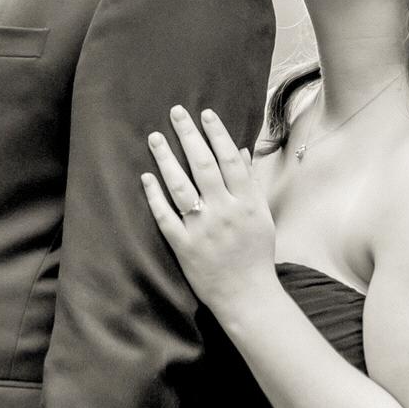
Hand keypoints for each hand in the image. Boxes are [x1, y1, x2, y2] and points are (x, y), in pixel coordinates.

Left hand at [141, 105, 277, 316]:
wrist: (247, 295)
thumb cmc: (256, 254)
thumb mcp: (262, 216)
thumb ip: (250, 183)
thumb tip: (240, 151)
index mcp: (247, 203)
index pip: (230, 160)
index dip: (217, 134)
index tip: (204, 113)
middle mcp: (224, 212)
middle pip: (204, 166)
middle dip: (189, 136)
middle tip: (175, 112)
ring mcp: (203, 229)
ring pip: (181, 187)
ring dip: (167, 160)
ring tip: (155, 137)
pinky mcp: (184, 247)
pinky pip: (166, 217)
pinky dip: (155, 196)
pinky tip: (146, 177)